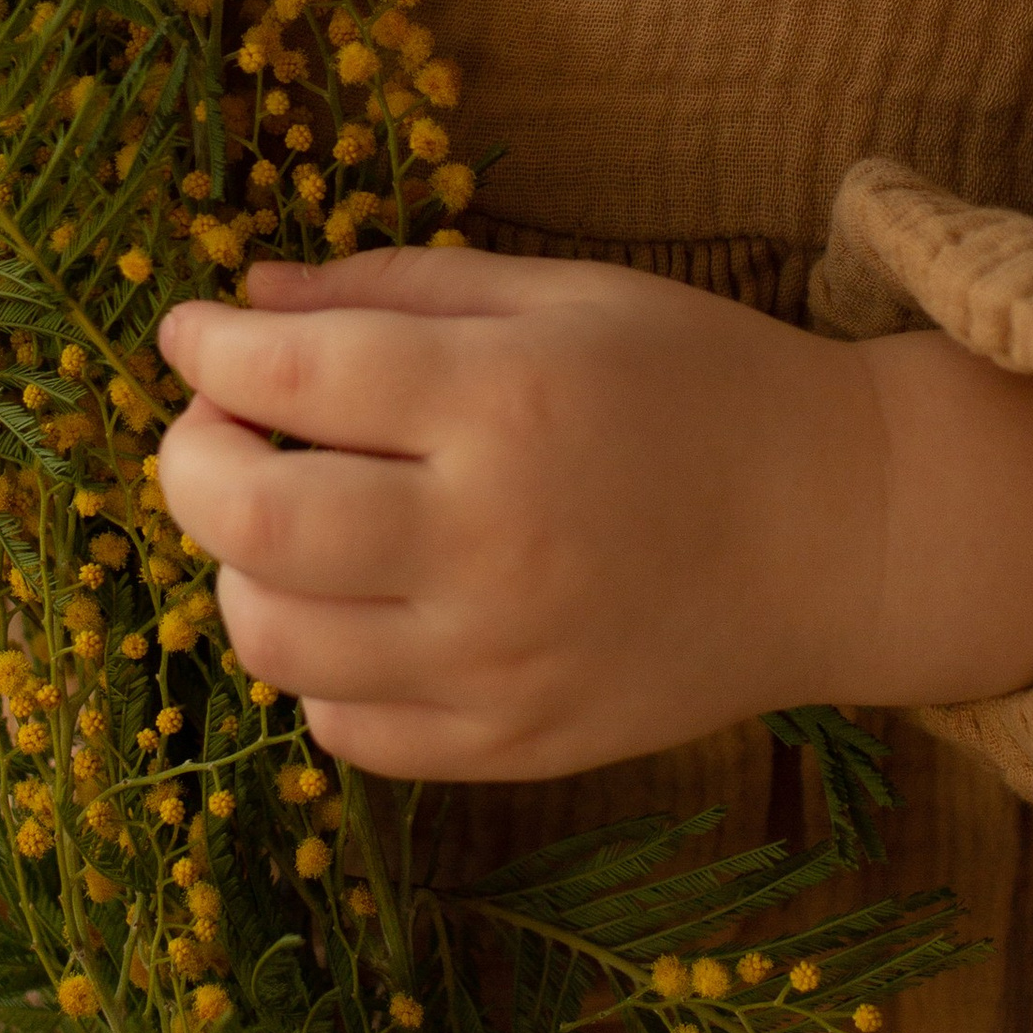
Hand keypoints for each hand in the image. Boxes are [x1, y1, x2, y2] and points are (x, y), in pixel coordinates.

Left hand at [156, 251, 1032, 781]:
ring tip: (294, 520)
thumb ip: (394, 288)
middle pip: (248, 522)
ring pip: (275, 639)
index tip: (195, 333)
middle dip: (190, 462)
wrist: (842, 531)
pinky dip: (322, 665)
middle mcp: (492, 538)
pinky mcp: (514, 745)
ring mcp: (500, 661)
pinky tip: (368, 603)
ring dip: (244, 569)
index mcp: (506, 399)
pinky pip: (345, 727)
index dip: (208, 348)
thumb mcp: (560, 294)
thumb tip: (246, 299)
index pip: (286, 376)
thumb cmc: (697, 385)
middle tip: (216, 429)